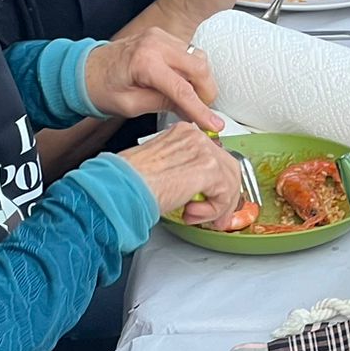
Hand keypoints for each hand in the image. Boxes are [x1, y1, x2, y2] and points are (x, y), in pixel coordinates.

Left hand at [84, 28, 221, 126]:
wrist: (83, 70)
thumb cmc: (100, 89)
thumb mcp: (130, 106)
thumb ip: (162, 104)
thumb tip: (189, 110)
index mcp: (145, 62)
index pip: (182, 89)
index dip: (201, 109)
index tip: (214, 124)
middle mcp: (156, 43)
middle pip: (198, 66)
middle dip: (206, 91)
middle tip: (203, 111)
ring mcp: (160, 35)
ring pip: (196, 57)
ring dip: (199, 79)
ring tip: (189, 98)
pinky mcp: (161, 35)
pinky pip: (186, 51)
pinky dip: (190, 69)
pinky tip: (180, 83)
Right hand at [118, 122, 244, 226]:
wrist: (119, 188)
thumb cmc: (129, 182)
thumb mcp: (161, 169)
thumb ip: (184, 171)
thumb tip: (201, 191)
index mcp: (184, 133)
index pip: (215, 155)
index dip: (219, 182)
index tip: (215, 200)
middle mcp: (195, 137)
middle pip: (229, 166)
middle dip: (226, 196)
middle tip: (217, 217)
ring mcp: (202, 150)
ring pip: (230, 180)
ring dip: (218, 206)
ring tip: (197, 217)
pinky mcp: (206, 168)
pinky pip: (224, 193)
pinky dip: (212, 210)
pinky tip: (191, 214)